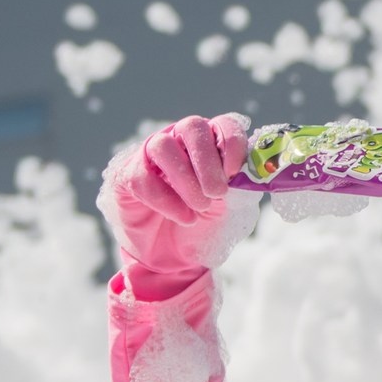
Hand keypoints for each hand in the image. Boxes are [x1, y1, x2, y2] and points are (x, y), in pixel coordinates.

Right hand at [99, 113, 252, 291]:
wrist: (174, 256)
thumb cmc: (206, 225)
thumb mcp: (232, 207)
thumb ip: (242, 186)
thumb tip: (255, 172)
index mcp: (211, 143)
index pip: (223, 124)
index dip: (231, 141)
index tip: (234, 171)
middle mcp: (180, 140)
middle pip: (192, 127)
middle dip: (207, 161)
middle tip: (217, 192)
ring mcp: (151, 154)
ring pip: (164, 147)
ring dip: (186, 179)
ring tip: (200, 207)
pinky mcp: (126, 175)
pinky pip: (142, 176)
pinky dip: (165, 200)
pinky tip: (183, 217)